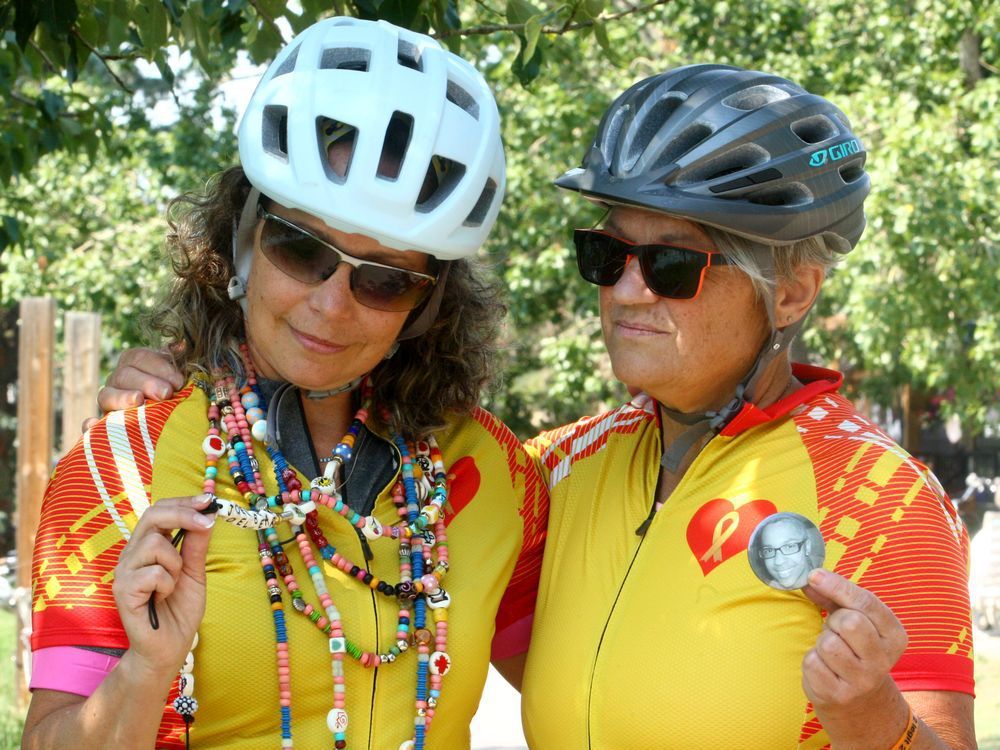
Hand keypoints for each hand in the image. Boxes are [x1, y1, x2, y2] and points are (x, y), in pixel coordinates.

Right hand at [84, 348, 184, 431]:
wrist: (167, 418)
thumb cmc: (174, 389)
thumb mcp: (177, 373)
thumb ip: (177, 360)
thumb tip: (181, 345)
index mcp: (133, 362)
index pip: (140, 357)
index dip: (160, 367)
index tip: (179, 382)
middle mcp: (118, 379)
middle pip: (124, 375)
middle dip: (147, 383)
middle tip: (166, 393)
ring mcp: (108, 400)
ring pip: (106, 395)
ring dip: (122, 398)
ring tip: (139, 401)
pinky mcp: (103, 424)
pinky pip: (89, 425)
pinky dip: (89, 425)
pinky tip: (92, 424)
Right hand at [112, 494, 215, 678]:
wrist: (169, 647)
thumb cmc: (179, 610)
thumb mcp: (195, 572)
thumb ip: (196, 545)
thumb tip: (207, 515)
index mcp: (147, 547)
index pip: (159, 511)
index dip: (184, 502)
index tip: (209, 499)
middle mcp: (131, 554)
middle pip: (152, 515)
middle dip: (184, 514)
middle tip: (207, 522)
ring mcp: (124, 571)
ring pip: (155, 544)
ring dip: (176, 563)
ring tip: (173, 584)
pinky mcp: (122, 590)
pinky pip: (153, 573)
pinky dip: (167, 584)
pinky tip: (161, 599)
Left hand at [801, 569, 908, 732]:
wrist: (861, 703)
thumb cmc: (854, 649)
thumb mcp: (856, 620)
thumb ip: (834, 597)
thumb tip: (810, 579)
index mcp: (894, 636)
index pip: (866, 603)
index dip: (837, 585)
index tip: (814, 575)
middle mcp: (884, 659)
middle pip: (849, 622)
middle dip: (834, 621)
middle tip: (835, 631)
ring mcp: (863, 680)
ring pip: (828, 644)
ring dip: (822, 643)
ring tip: (832, 652)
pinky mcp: (840, 694)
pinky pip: (813, 663)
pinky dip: (812, 661)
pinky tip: (825, 668)